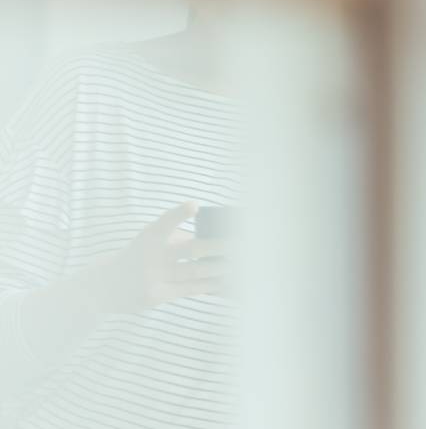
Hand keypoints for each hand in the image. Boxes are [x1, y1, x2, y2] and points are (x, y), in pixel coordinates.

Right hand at [86, 201, 229, 313]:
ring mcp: (154, 277)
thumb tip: (218, 239)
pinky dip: (212, 285)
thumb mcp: (151, 240)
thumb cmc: (140, 255)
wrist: (105, 285)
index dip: (179, 214)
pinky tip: (229, 282)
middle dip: (219, 246)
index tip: (194, 205)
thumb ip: (178, 237)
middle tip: (243, 242)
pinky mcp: (158, 295)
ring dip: (222, 267)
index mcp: (150, 236)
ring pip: (196, 271)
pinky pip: (192, 289)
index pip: (165, 222)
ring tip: (244, 263)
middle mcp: (151, 255)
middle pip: (191, 249)